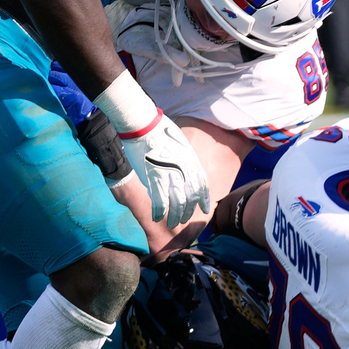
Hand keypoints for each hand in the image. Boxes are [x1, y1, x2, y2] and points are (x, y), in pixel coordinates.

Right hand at [92, 73, 210, 226]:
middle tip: (184, 220)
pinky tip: (156, 217)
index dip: (204, 199)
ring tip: (173, 223)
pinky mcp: (154, 178)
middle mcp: (185, 170)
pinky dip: (159, 211)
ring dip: (175, 216)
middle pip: (191, 197)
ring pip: (178, 203)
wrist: (144, 124)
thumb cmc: (159, 129)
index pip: (203, 185)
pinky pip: (160, 201)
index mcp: (191, 161)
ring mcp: (170, 175)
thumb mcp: (180, 143)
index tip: (204, 209)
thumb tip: (178, 168)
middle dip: (188, 212)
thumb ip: (182, 158)